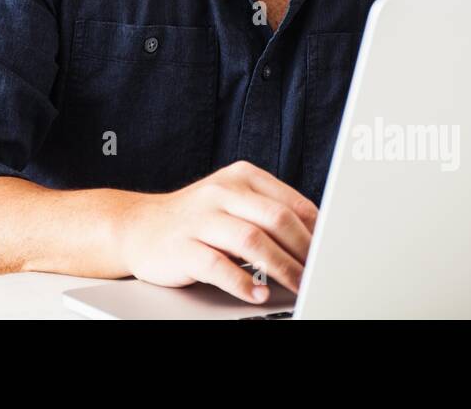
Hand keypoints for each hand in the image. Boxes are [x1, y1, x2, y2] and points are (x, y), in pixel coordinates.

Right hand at [115, 160, 317, 302]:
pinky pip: (218, 266)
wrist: (138, 226)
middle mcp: (221, 193)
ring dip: (281, 268)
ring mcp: (200, 219)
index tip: (331, 251)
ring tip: (298, 286)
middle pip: (275, 219)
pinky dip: (242, 283)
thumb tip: (317, 237)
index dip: (316, 230)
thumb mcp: (232, 201)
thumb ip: (268, 211)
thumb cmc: (196, 218)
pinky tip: (257, 294)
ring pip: (251, 241)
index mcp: (240, 177)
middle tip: (319, 273)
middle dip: (304, 250)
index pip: (290, 202)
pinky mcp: (183, 247)